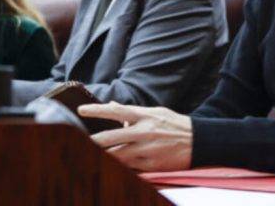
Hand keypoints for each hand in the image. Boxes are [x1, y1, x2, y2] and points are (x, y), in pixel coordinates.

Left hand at [78, 102, 192, 171]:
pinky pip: (128, 168)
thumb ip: (132, 112)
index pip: (116, 111)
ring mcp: (147, 150)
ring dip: (102, 156)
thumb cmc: (175, 125)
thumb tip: (112, 107)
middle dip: (91, 141)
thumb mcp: (155, 112)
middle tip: (75, 142)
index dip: (97, 110)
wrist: (200, 141)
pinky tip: (106, 167)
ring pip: (116, 155)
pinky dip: (117, 167)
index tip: (80, 110)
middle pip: (111, 137)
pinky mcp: (151, 166)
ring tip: (86, 156)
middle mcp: (144, 132)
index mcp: (145, 116)